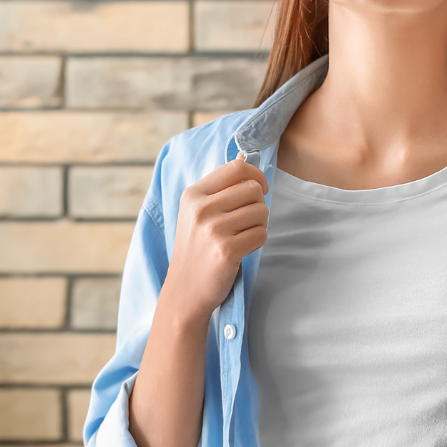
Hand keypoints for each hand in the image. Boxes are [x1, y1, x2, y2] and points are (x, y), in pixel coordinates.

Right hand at [165, 151, 269, 317]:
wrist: (184, 291)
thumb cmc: (196, 249)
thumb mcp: (197, 212)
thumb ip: (221, 186)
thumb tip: (245, 155)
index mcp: (194, 194)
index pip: (237, 168)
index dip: (256, 176)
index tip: (259, 190)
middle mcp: (201, 208)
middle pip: (253, 190)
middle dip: (258, 205)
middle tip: (247, 222)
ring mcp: (213, 229)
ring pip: (261, 212)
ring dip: (259, 225)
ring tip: (242, 236)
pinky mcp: (226, 250)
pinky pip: (261, 234)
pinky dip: (257, 242)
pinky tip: (242, 250)